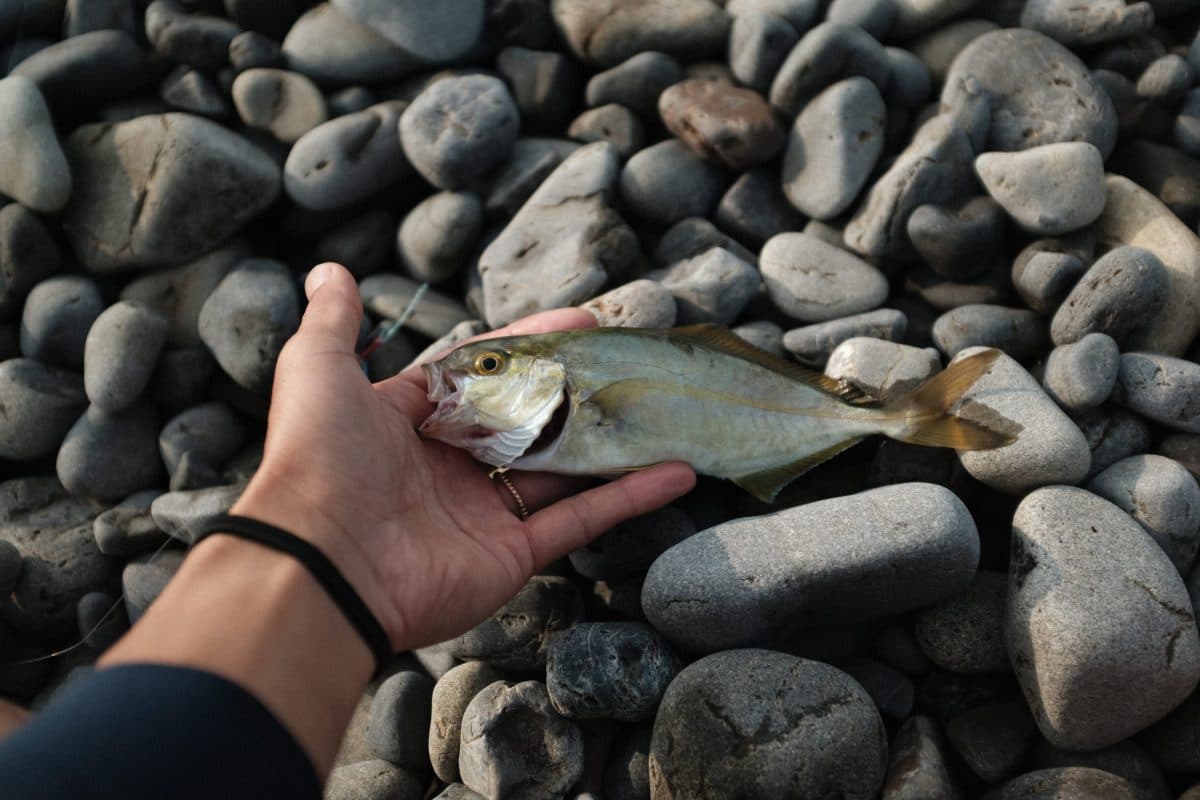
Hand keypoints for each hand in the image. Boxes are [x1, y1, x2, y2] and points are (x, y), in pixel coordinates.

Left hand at [234, 263, 695, 651]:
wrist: (319, 561)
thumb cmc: (320, 455)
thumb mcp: (316, 369)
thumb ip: (333, 321)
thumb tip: (328, 269)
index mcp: (410, 422)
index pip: (482, 374)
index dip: (529, 346)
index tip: (579, 321)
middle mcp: (450, 468)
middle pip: (529, 420)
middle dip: (579, 390)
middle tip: (631, 360)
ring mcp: (484, 514)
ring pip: (563, 469)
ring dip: (615, 442)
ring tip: (665, 409)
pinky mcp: (513, 555)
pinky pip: (580, 519)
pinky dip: (629, 496)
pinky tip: (678, 469)